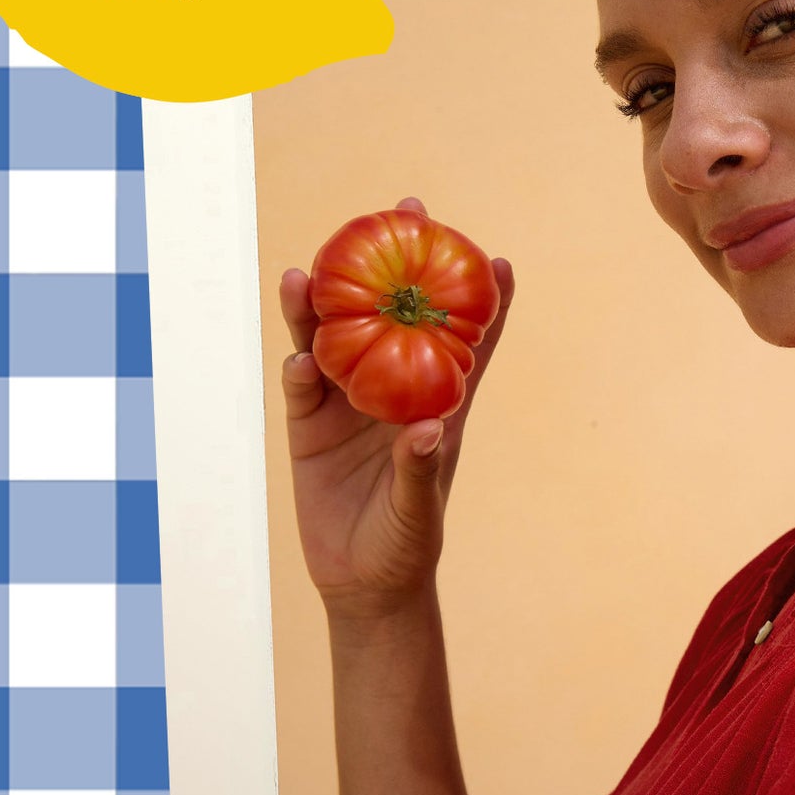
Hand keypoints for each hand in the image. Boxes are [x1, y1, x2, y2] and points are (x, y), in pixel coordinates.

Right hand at [280, 192, 515, 624]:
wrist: (363, 582)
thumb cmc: (408, 545)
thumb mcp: (421, 512)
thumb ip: (421, 469)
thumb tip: (429, 429)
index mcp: (437, 406)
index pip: (467, 345)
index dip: (485, 302)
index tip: (497, 259)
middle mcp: (393, 391)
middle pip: (395, 316)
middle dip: (396, 264)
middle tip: (399, 211)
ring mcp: (348, 404)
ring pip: (337, 337)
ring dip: (325, 301)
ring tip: (312, 268)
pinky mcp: (310, 425)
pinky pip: (302, 383)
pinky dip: (299, 362)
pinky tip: (298, 348)